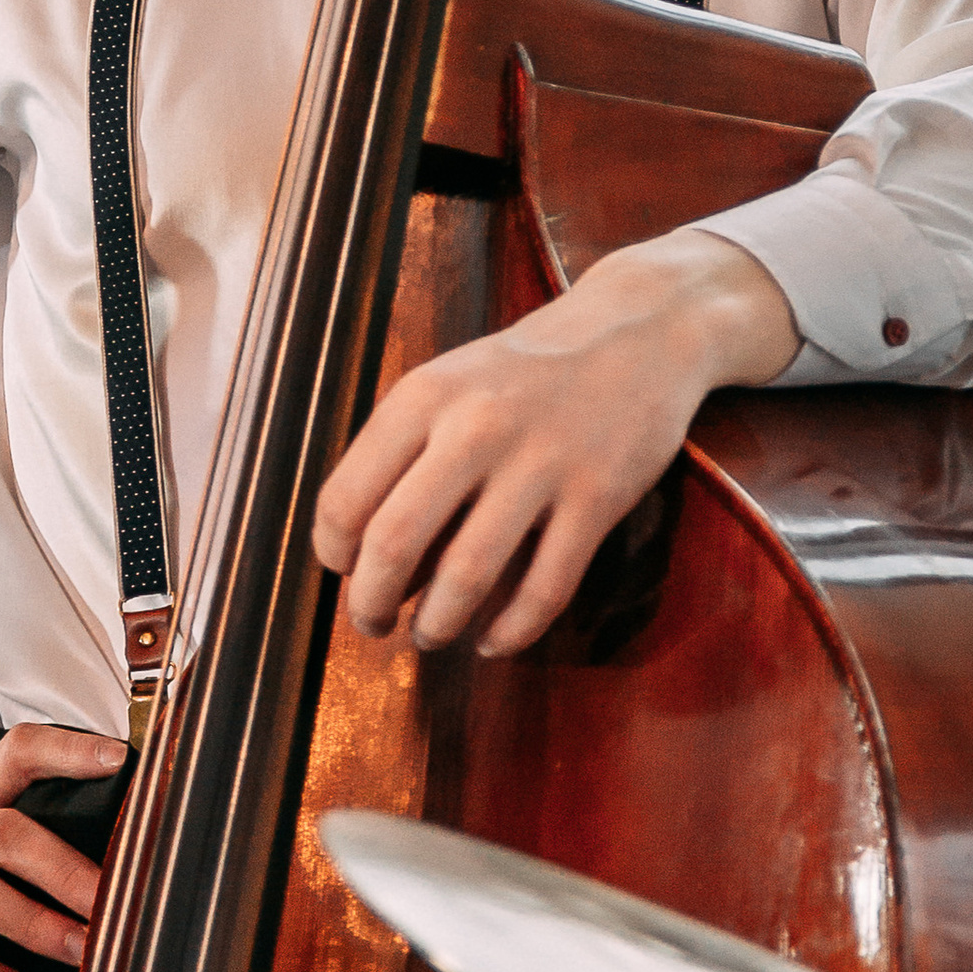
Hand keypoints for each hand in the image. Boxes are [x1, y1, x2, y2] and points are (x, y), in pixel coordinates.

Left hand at [313, 228, 798, 659]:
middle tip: (373, 622)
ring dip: (437, 624)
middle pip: (394, 543)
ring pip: (466, 575)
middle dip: (371, 602)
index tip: (345, 573)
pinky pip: (544, 589)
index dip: (334, 554)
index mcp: (424, 396)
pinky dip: (512, 631)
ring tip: (431, 634)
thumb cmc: (526, 372)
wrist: (638, 332)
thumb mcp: (448, 383)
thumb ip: (401, 453)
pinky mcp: (598, 497)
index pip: (346, 497)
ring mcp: (542, 462)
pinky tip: (494, 639)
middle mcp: (476, 426)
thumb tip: (359, 554)